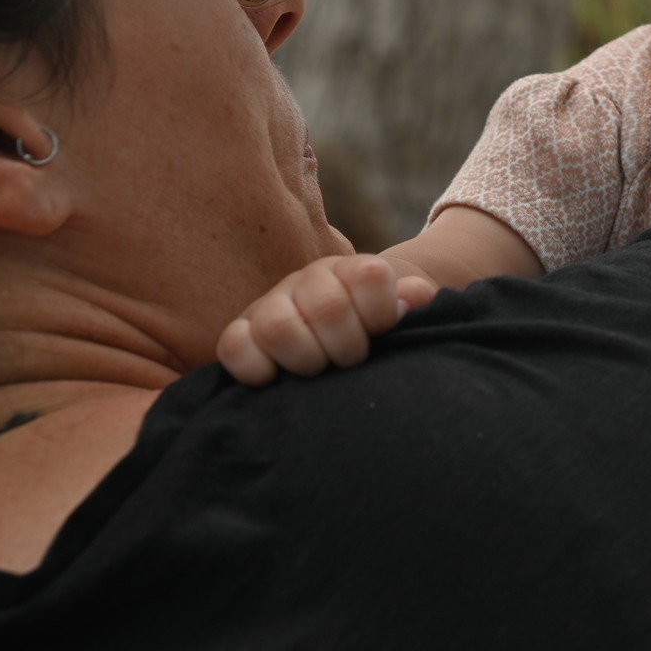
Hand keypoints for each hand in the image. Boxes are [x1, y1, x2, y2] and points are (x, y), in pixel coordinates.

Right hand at [217, 254, 439, 386]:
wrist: (341, 332)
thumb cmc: (376, 330)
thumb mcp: (402, 313)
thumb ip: (415, 301)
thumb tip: (416, 295)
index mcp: (353, 271)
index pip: (370, 277)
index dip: (381, 313)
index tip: (383, 332)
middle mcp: (309, 281)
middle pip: (327, 306)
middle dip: (347, 345)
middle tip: (352, 362)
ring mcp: (271, 305)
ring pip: (278, 326)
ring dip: (306, 358)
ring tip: (318, 371)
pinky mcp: (240, 334)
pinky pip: (233, 346)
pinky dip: (255, 367)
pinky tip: (277, 379)